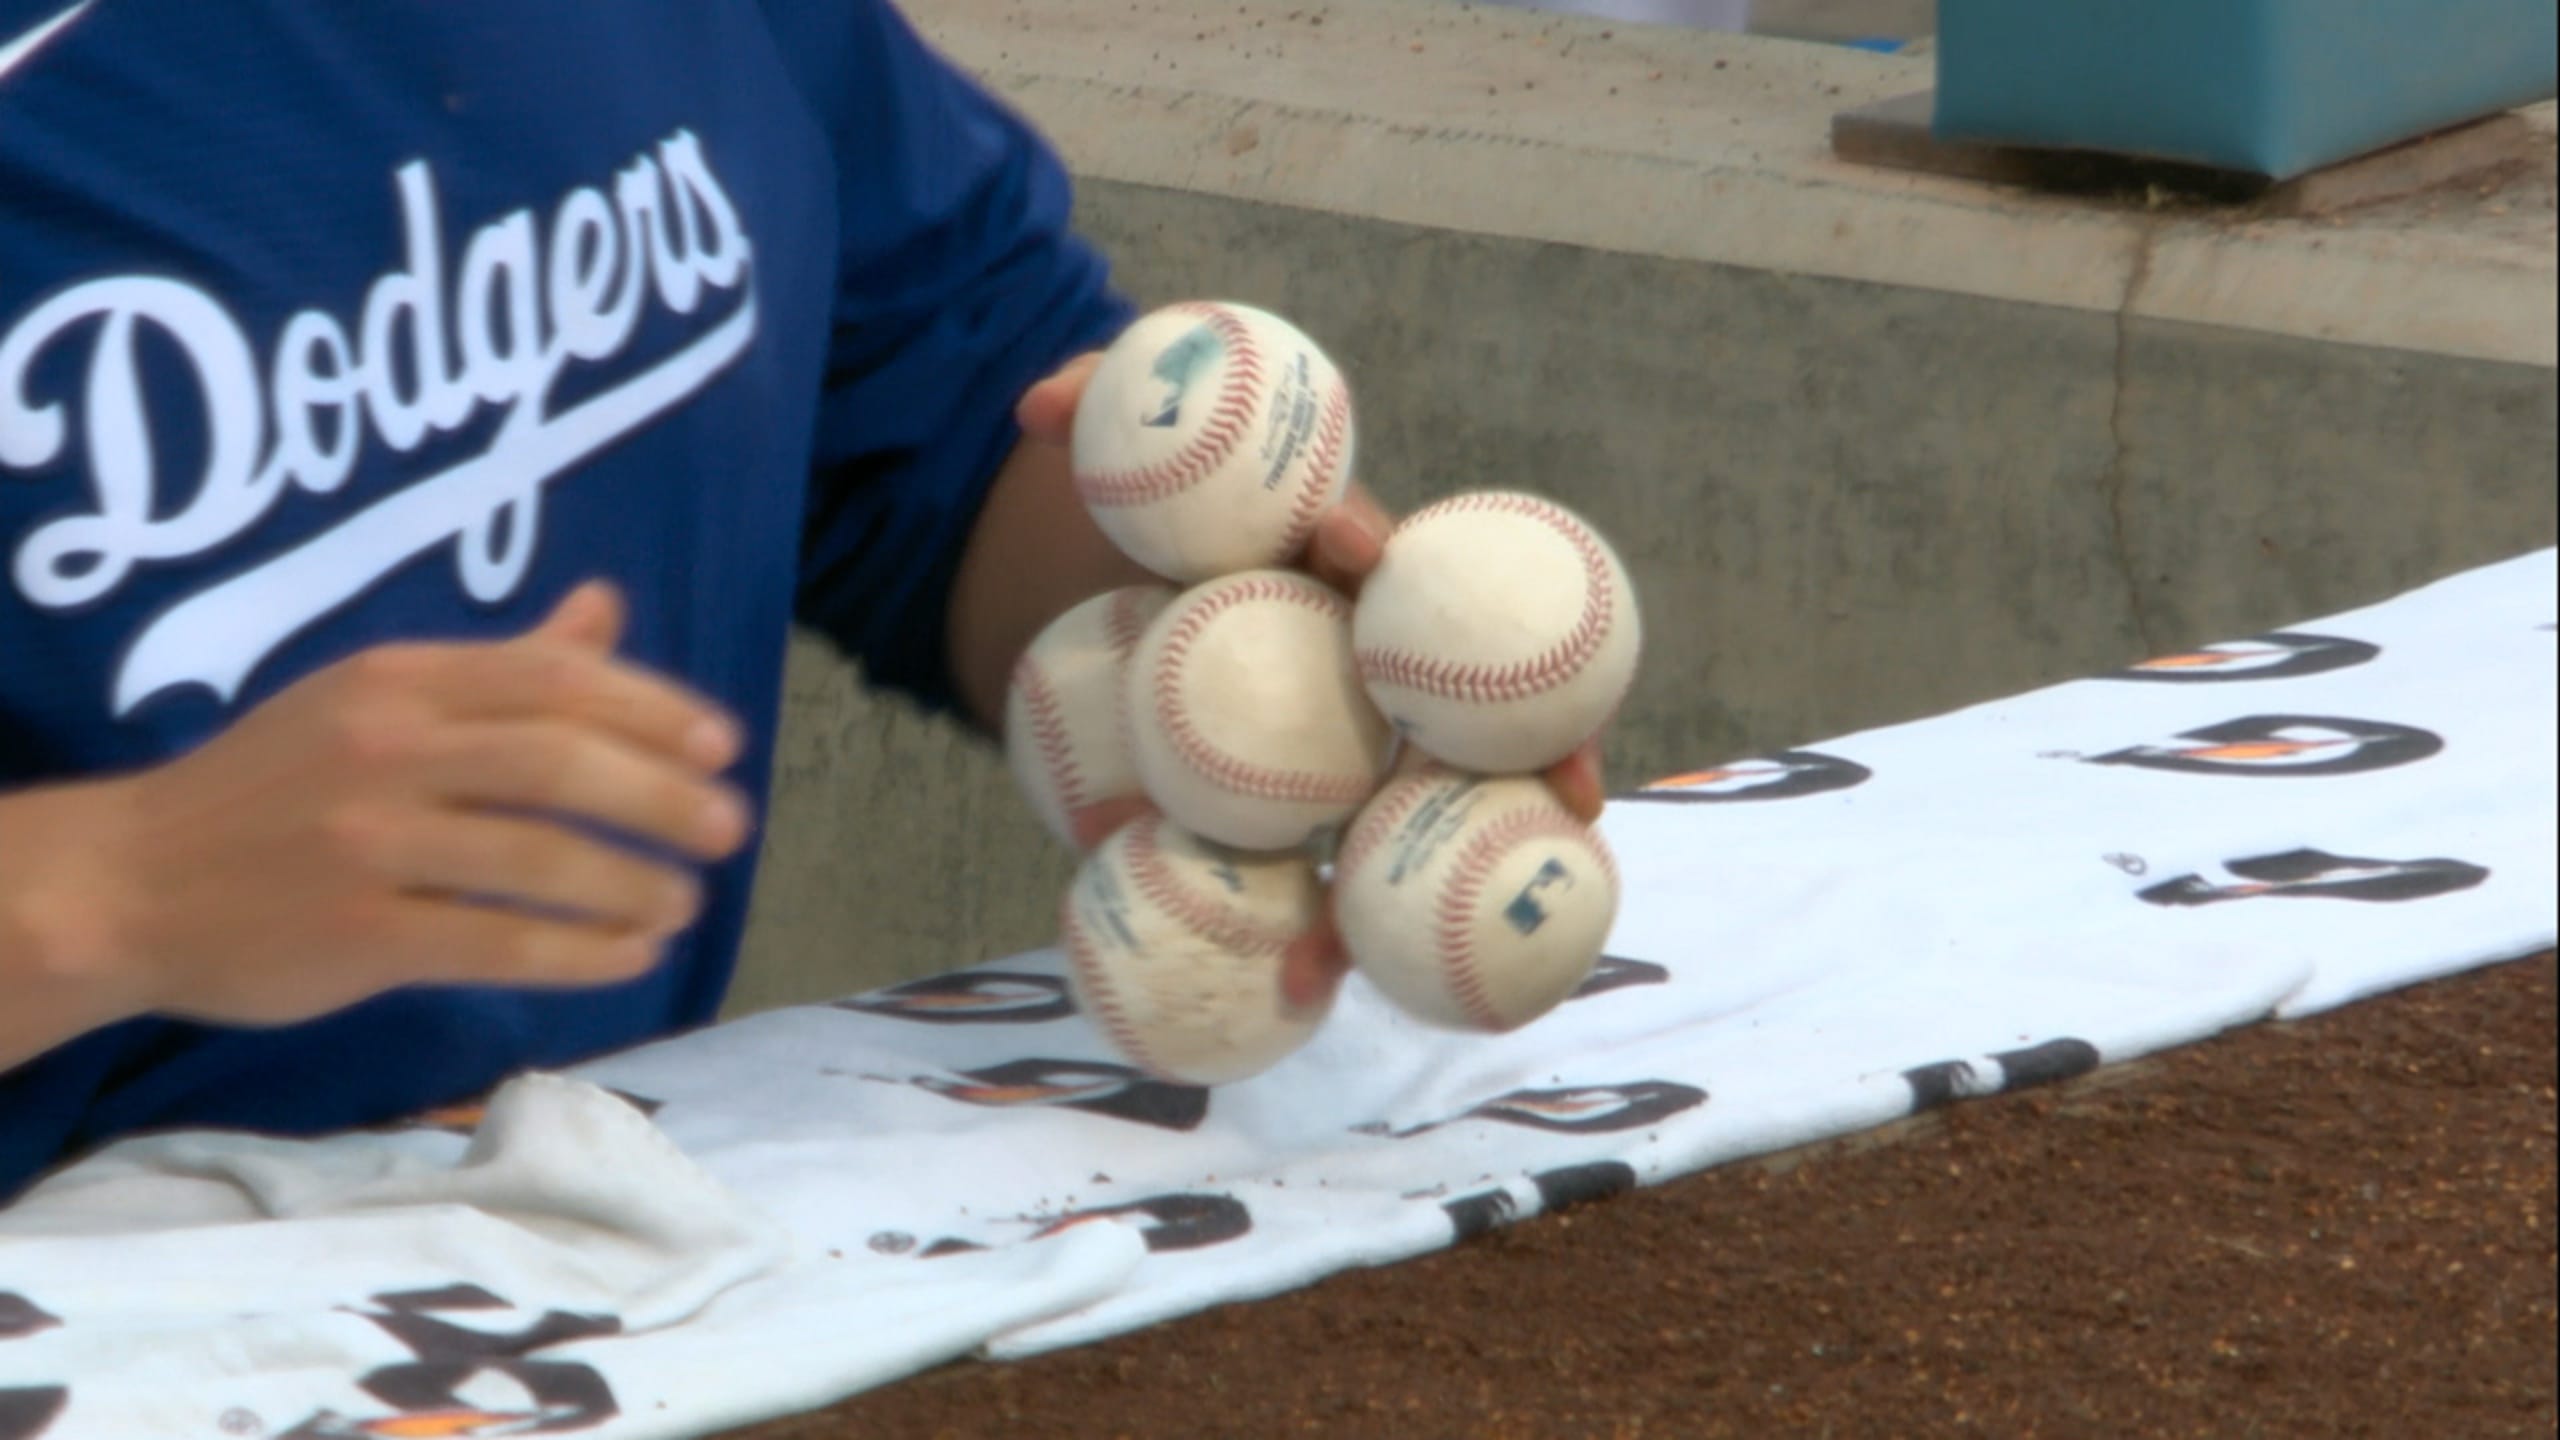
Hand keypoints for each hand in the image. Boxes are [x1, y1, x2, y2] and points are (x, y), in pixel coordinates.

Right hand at [48, 583, 754, 1028]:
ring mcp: (369, 844)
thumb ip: (500, 664)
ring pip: (537, 860)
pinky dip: (579, 951)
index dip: (652, 709)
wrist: (126, 882)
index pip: (552, 678)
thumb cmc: (272, 786)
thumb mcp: (372, 697)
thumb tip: (606, 607)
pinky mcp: (358, 933)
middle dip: (660, 795)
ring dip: (631, 883)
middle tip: (728, 827)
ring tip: (685, 902)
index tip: (720, 745)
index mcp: (398, 679)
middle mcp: (387, 750)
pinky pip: (497, 944)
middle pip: (556, 763)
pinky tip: (631, 957)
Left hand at [1019, 356, 1612, 1008]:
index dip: (1367, 543)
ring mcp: (1332, 737)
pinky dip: (1324, 928)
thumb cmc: (1134, 519)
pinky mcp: (1282, 808)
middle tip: (1579, 792)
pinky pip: (1320, 871)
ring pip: (1419, 808)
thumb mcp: (1106, 456)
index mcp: (1314, 564)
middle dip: (1533, 745)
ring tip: (1489, 931)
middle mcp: (1348, 654)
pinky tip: (1316, 988)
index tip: (1357, 548)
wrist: (1089, 602)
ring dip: (1461, 871)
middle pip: (1459, 701)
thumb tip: (1035, 403)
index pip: (1361, 546)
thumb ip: (1087, 405)